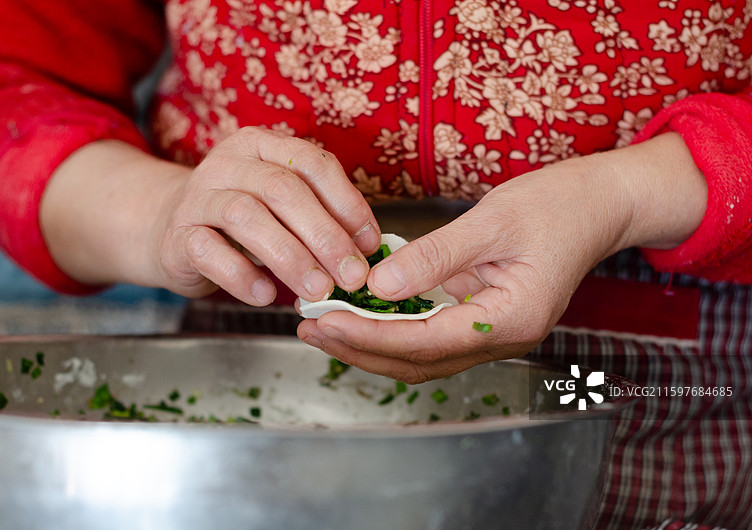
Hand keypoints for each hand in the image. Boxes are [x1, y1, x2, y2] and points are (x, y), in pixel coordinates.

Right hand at [41, 127, 380, 302]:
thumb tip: (367, 252)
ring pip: (246, 216)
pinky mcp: (177, 234)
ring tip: (317, 290)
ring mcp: (198, 196)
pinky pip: (209, 251)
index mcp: (263, 147)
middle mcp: (229, 163)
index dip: (347, 204)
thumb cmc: (241, 223)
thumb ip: (319, 218)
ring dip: (290, 257)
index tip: (370, 244)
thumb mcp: (282, 209)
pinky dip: (241, 276)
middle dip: (325, 236)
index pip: (313, 163)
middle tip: (352, 277)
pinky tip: (266, 296)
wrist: (169, 230)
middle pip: (283, 190)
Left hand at [297, 133, 705, 382]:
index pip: (425, 342)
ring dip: (371, 344)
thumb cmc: (558, 206)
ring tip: (324, 326)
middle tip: (310, 329)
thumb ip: (434, 257)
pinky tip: (362, 314)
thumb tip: (378, 284)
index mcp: (510, 321)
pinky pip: (431, 336)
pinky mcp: (484, 318)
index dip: (369, 335)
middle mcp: (502, 338)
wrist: (599, 204)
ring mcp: (494, 333)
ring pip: (421, 355)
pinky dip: (392, 330)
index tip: (324, 321)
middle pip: (417, 361)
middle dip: (360, 349)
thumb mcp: (492, 222)